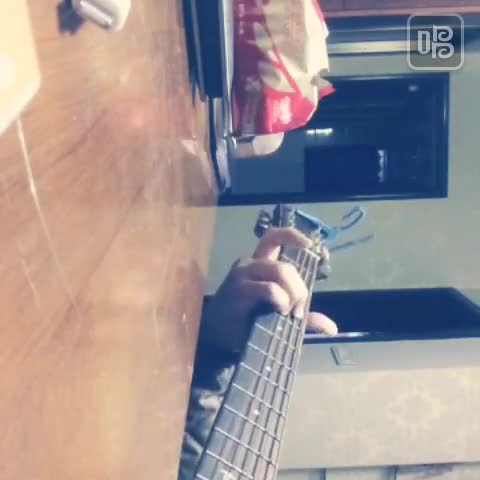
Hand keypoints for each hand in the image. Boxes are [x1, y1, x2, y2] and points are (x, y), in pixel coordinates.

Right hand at [201, 227, 337, 351]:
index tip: (309, 245)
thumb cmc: (246, 321)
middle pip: (286, 265)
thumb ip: (304, 316)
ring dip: (292, 293)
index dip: (292, 235)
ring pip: (280, 271)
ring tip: (288, 311)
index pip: (273, 237)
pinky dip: (280, 299)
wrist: (218, 338)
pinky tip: (278, 311)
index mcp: (260, 265)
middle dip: (299, 288)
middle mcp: (251, 264)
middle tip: (298, 310)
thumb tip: (331, 328)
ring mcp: (243, 275)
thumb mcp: (279, 315)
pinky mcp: (238, 289)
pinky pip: (269, 288)